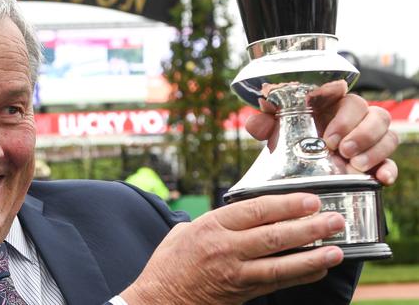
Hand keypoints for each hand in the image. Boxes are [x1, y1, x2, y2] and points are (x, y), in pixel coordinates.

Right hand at [121, 193, 344, 304]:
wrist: (159, 300)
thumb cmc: (169, 264)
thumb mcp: (185, 231)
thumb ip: (214, 221)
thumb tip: (241, 214)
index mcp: (211, 226)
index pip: (255, 211)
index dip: (286, 204)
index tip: (310, 200)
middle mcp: (225, 249)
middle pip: (274, 235)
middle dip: (308, 227)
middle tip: (334, 220)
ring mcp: (235, 273)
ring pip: (280, 264)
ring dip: (312, 255)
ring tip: (337, 248)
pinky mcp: (241, 293)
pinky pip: (277, 283)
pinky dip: (300, 275)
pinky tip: (318, 268)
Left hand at [246, 83, 397, 184]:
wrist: (297, 162)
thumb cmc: (290, 138)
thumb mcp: (276, 131)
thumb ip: (265, 124)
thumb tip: (255, 123)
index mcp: (335, 107)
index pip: (351, 101)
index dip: (345, 118)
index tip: (330, 138)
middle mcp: (357, 121)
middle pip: (376, 116)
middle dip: (362, 134)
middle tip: (343, 151)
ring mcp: (369, 141)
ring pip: (388, 135)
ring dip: (375, 150)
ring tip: (355, 165)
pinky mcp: (376, 161)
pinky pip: (392, 161)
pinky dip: (389, 168)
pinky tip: (382, 178)